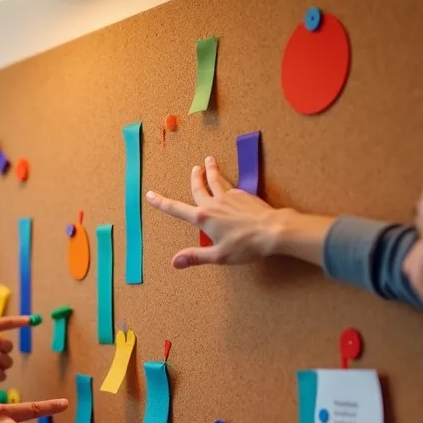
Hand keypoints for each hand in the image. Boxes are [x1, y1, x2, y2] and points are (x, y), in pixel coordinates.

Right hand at [145, 156, 300, 267]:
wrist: (272, 230)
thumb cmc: (245, 245)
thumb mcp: (218, 256)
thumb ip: (195, 256)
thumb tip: (174, 262)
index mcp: (203, 218)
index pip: (177, 209)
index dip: (162, 202)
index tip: (150, 195)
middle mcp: (213, 203)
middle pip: (199, 187)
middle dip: (194, 178)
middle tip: (193, 168)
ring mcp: (229, 197)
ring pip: (216, 180)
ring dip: (211, 170)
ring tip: (208, 161)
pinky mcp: (243, 195)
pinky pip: (231, 186)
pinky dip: (227, 182)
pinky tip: (230, 185)